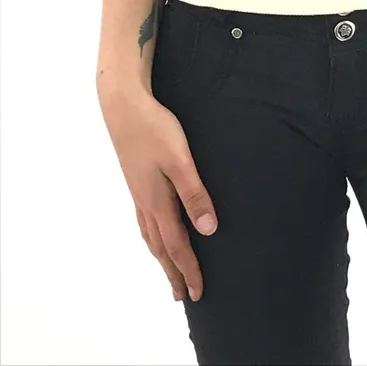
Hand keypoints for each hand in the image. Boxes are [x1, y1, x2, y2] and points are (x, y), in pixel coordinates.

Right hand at [98, 82, 217, 302]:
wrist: (123, 106)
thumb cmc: (155, 129)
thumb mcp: (180, 161)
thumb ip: (194, 195)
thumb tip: (208, 230)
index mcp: (157, 202)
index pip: (177, 246)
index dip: (189, 270)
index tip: (198, 292)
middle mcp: (145, 203)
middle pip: (161, 247)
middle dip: (173, 272)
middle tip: (182, 295)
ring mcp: (138, 193)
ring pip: (151, 236)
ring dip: (162, 257)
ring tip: (170, 271)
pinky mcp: (137, 181)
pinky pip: (145, 221)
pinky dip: (153, 237)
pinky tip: (155, 231)